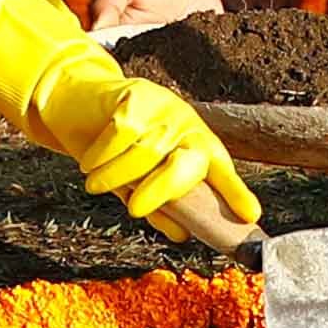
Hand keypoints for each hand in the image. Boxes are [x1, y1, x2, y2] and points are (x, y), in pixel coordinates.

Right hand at [0, 0, 257, 241]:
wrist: (77, 99)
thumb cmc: (113, 147)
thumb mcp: (138, 180)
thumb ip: (161, 206)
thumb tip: (182, 233)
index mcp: (195, 145)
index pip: (220, 171)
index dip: (236, 193)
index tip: (250, 216)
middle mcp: (186, 124)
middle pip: (187, 162)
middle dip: (162, 190)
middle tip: (135, 209)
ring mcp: (163, 107)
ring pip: (147, 152)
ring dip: (116, 175)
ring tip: (96, 183)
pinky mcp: (136, 93)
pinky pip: (120, 133)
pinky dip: (101, 155)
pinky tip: (90, 161)